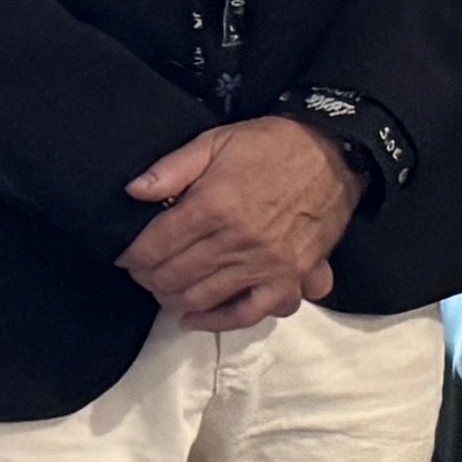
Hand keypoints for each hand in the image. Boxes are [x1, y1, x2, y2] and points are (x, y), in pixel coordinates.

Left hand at [120, 119, 359, 329]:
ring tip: (166, 291)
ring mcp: (267, 264)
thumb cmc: (273, 146)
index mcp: (214, 206)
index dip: (132, 256)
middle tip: (144, 273)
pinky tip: (200, 317)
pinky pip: (252, 312)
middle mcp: (239, 241)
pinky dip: (222, 320)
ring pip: (204, 297)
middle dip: (149, 279)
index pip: (155, 246)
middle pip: (175, 276)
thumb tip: (134, 192)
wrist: (336, 154)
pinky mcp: (292, 277)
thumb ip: (172, 168)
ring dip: (175, 299)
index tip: (126, 257)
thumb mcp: (216, 141)